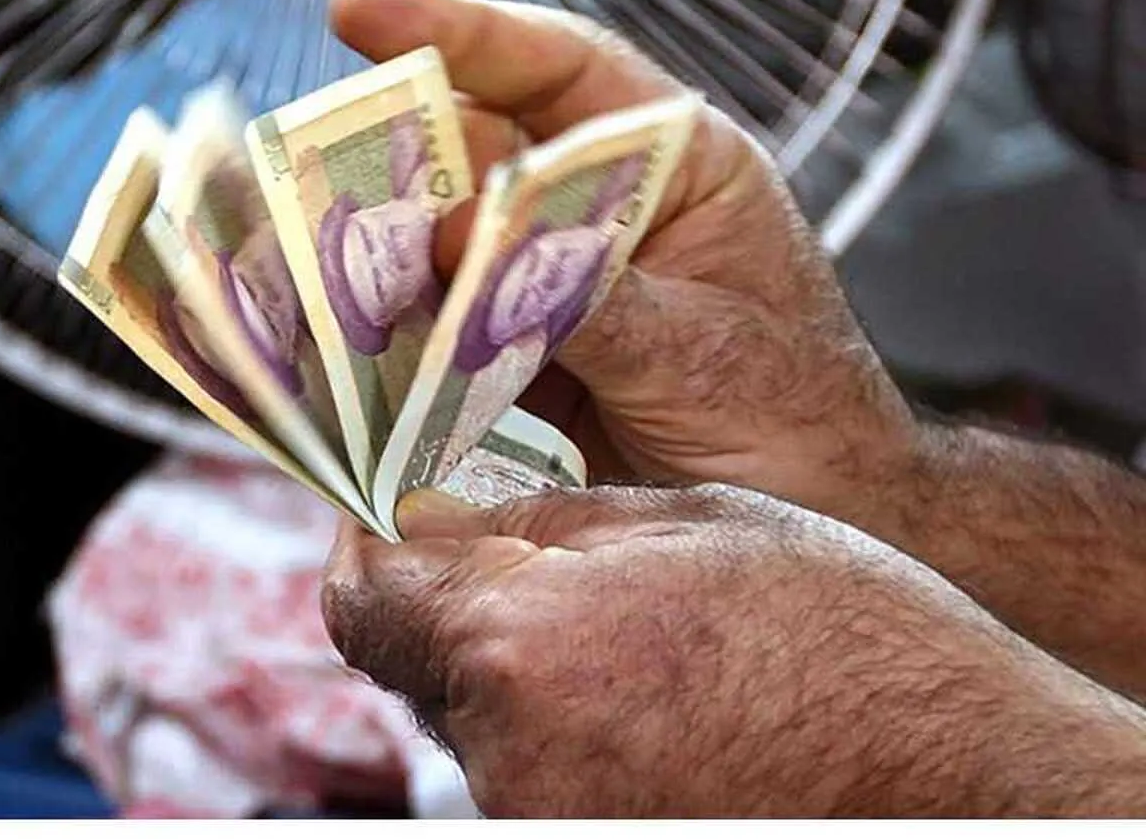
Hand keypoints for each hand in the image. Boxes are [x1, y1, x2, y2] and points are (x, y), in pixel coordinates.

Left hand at [322, 485, 1145, 816]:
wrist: (957, 772)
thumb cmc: (844, 631)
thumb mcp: (688, 520)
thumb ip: (537, 524)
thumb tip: (433, 516)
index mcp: (523, 643)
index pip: (364, 597)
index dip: (375, 545)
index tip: (402, 515)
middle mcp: (509, 755)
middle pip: (413, 662)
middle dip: (454, 606)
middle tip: (536, 566)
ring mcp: (540, 819)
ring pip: (470, 720)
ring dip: (512, 670)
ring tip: (621, 637)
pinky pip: (524, 772)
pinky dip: (552, 726)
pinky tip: (639, 696)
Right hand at [331, 0, 918, 528]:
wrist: (817, 515)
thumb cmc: (794, 416)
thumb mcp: (696, 347)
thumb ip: (579, 292)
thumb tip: (460, 234)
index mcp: (679, 165)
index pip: (563, 72)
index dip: (460, 34)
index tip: (358, 14)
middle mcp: (614, 211)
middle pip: (482, 156)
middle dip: (395, 165)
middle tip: (306, 179)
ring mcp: (570, 283)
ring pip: (457, 246)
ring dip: (389, 261)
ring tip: (316, 274)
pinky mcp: (540, 354)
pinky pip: (458, 330)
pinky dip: (410, 341)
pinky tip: (361, 349)